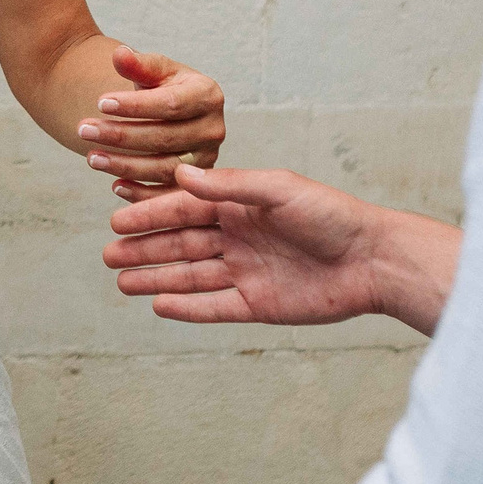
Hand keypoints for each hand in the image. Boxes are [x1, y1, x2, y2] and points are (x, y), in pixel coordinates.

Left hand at [74, 46, 224, 183]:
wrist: (170, 110)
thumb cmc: (160, 86)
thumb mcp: (153, 71)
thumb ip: (138, 64)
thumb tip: (120, 54)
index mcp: (208, 95)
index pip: (170, 104)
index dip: (134, 106)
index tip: (99, 102)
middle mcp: (213, 129)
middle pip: (164, 138)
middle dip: (120, 136)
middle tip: (82, 129)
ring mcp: (206, 160)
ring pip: (164, 169)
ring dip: (124, 165)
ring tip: (91, 157)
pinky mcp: (196, 185)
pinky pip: (168, 194)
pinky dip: (141, 194)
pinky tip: (115, 186)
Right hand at [102, 165, 458, 334]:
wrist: (374, 260)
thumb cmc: (332, 215)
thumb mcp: (280, 189)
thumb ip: (231, 186)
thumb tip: (181, 176)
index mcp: (239, 206)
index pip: (185, 208)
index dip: (151, 214)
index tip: (117, 218)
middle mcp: (237, 238)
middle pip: (181, 244)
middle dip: (144, 247)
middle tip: (107, 253)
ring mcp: (246, 272)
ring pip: (191, 276)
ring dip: (156, 277)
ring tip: (121, 280)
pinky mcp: (259, 305)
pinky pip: (215, 307)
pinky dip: (187, 307)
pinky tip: (158, 305)